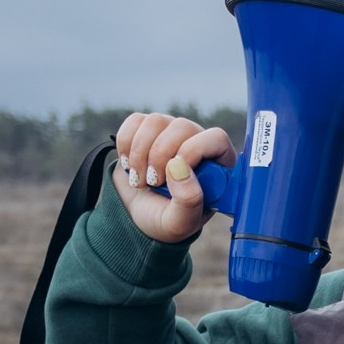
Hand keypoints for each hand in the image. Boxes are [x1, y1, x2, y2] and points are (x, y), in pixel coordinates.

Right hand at [113, 111, 234, 247]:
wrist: (137, 217)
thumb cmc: (166, 220)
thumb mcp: (180, 222)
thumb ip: (188, 200)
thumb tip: (179, 166)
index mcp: (217, 165)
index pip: (216, 139)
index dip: (194, 150)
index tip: (172, 173)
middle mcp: (196, 142)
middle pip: (182, 126)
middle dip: (160, 155)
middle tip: (152, 183)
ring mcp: (171, 133)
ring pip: (156, 121)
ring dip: (140, 153)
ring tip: (140, 180)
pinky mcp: (147, 129)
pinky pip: (135, 121)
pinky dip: (125, 144)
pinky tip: (128, 166)